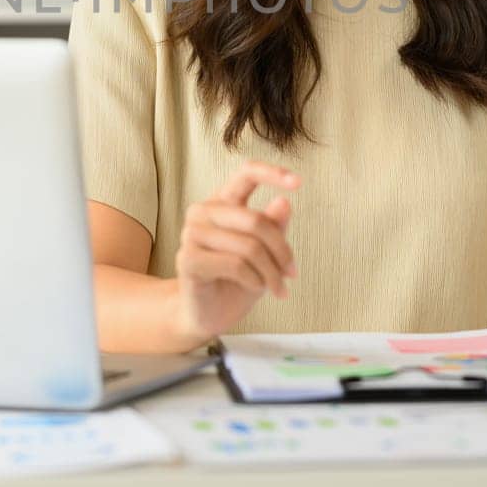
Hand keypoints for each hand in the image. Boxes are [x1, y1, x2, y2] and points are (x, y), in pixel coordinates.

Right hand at [172, 160, 299, 343]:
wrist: (208, 314)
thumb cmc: (238, 280)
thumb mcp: (265, 252)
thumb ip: (274, 227)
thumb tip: (284, 202)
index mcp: (223, 201)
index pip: (246, 173)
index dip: (272, 174)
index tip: (298, 183)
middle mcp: (203, 211)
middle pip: (255, 220)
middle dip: (281, 251)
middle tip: (292, 273)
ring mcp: (192, 234)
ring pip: (249, 246)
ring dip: (271, 273)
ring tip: (278, 288)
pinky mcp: (188, 259)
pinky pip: (236, 265)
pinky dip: (255, 280)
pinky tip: (255, 287)